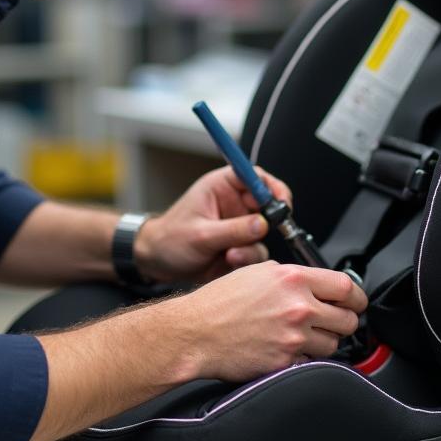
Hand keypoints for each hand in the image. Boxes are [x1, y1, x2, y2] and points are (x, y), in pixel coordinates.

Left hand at [133, 166, 292, 283]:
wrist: (158, 264)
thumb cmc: (170, 240)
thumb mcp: (200, 235)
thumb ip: (232, 230)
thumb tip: (263, 224)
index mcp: (222, 187)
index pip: (255, 176)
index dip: (272, 186)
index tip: (282, 202)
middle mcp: (235, 204)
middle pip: (267, 205)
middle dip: (269, 222)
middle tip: (262, 235)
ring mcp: (239, 226)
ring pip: (263, 234)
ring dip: (251, 247)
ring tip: (230, 257)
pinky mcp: (241, 246)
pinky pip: (256, 252)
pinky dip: (247, 260)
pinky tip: (228, 264)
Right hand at [162, 260, 369, 381]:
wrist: (195, 332)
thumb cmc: (220, 302)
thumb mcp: (258, 271)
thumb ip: (292, 277)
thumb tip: (317, 284)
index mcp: (293, 279)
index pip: (346, 287)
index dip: (357, 296)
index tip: (356, 301)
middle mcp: (297, 307)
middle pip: (347, 318)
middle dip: (344, 321)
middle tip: (332, 321)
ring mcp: (293, 337)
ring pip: (333, 344)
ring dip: (325, 341)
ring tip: (304, 335)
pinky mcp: (285, 363)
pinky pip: (312, 363)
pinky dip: (306, 358)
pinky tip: (288, 349)